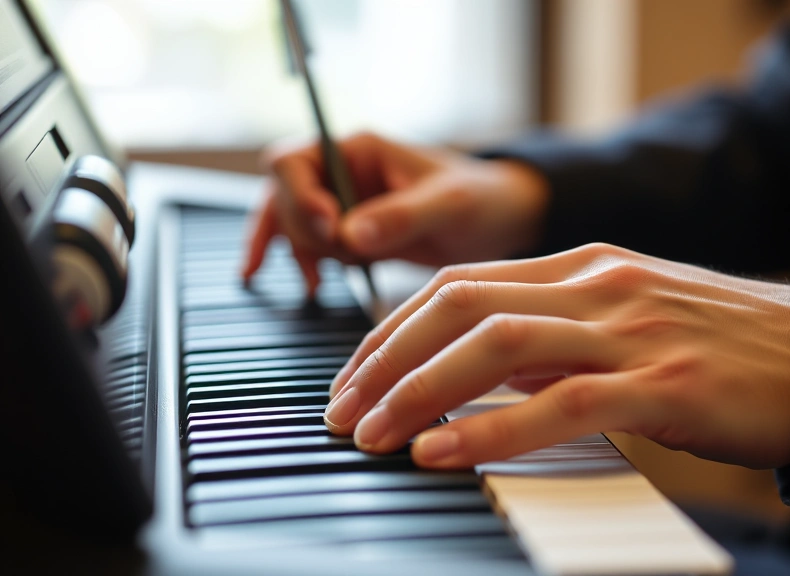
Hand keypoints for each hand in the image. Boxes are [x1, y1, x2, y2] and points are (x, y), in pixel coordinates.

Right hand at [242, 132, 548, 293]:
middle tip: (343, 252)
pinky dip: (306, 265)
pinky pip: (311, 247)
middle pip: (283, 197)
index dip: (299, 196)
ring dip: (305, 252)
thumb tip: (349, 235)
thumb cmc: (484, 198)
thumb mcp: (449, 204)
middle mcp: (344, 175)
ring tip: (329, 276)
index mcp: (359, 151)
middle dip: (305, 231)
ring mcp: (346, 206)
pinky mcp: (354, 235)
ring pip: (292, 225)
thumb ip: (401, 216)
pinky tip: (314, 286)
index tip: (330, 226)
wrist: (505, 221)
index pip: (292, 162)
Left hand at [324, 243, 789, 469]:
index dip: (395, 327)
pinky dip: (490, 428)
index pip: (463, 283)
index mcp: (587, 264)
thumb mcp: (632, 317)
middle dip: (386, 357)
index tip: (357, 373)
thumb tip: (482, 364)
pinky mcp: (665, 386)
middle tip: (342, 407)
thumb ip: (560, 330)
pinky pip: (559, 403)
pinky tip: (441, 450)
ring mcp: (631, 331)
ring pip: (497, 346)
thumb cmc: (724, 344)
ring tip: (372, 433)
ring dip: (419, 390)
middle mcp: (600, 285)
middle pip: (461, 305)